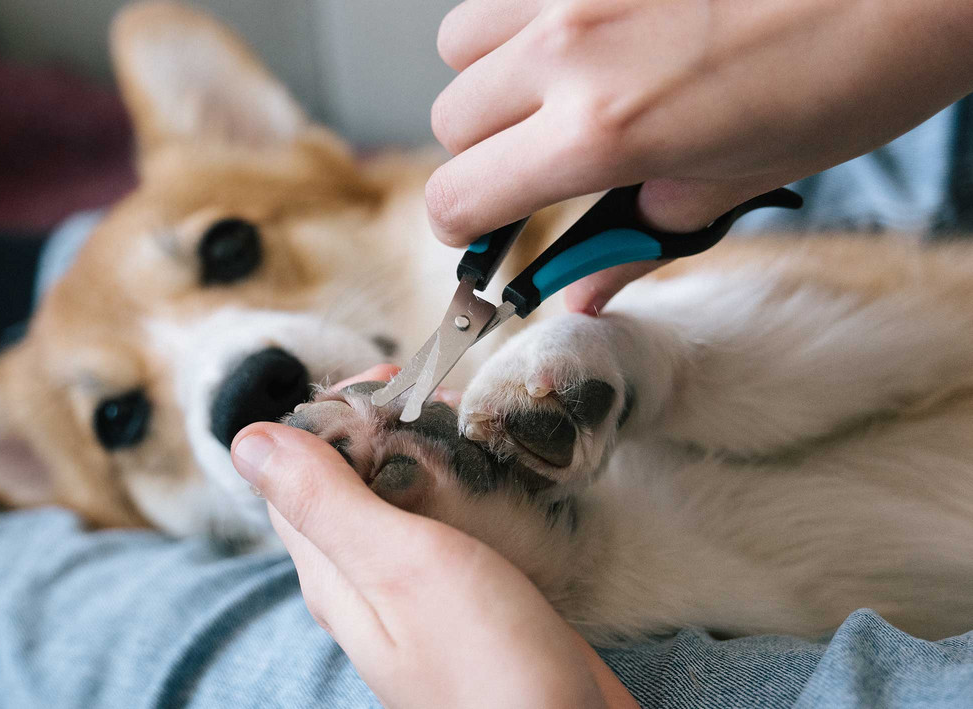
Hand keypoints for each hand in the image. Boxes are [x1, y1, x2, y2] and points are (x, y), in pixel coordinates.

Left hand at [230, 365, 636, 708]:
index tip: (383, 379)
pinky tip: (491, 470)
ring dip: (424, 451)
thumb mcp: (397, 565)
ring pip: (399, 499)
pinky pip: (445, 526)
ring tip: (467, 419)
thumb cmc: (485, 664)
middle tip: (436, 392)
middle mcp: (362, 583)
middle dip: (383, 424)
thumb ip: (324, 502)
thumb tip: (246, 441)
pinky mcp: (465, 600)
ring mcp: (415, 594)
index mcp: (331, 573)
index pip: (296, 471)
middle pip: (348, 480)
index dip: (330, 414)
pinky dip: (460, 486)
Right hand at [428, 0, 972, 312]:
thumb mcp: (740, 178)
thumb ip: (639, 235)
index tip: (480, 235)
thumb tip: (584, 290)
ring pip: (462, 44)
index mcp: (602, 130)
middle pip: (450, 121)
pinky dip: (524, 21)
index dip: (461, 230)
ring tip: (555, 91)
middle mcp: (568, 49)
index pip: (460, 195)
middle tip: (538, 166)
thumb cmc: (853, 68)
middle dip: (484, 156)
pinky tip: (584, 35)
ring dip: (491, 78)